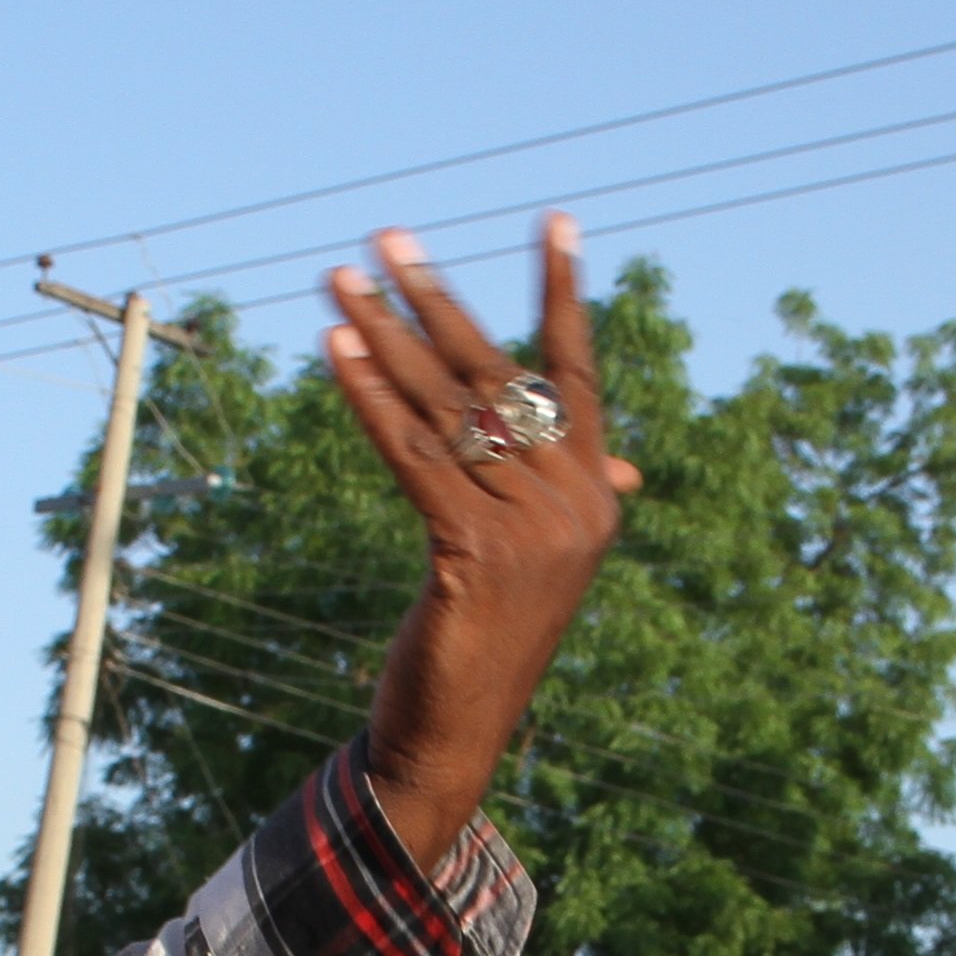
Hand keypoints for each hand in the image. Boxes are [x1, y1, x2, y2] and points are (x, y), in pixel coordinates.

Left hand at [321, 216, 636, 870]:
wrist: (456, 735)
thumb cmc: (483, 636)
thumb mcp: (529, 555)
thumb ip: (554, 491)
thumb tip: (620, 455)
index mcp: (597, 495)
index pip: (579, 374)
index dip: (564, 295)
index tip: (558, 221)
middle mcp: (577, 505)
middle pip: (499, 377)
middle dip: (436, 301)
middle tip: (386, 239)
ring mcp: (532, 532)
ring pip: (447, 411)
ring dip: (383, 338)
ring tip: (341, 281)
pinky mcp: (474, 556)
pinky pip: (414, 459)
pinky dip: (369, 400)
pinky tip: (335, 353)